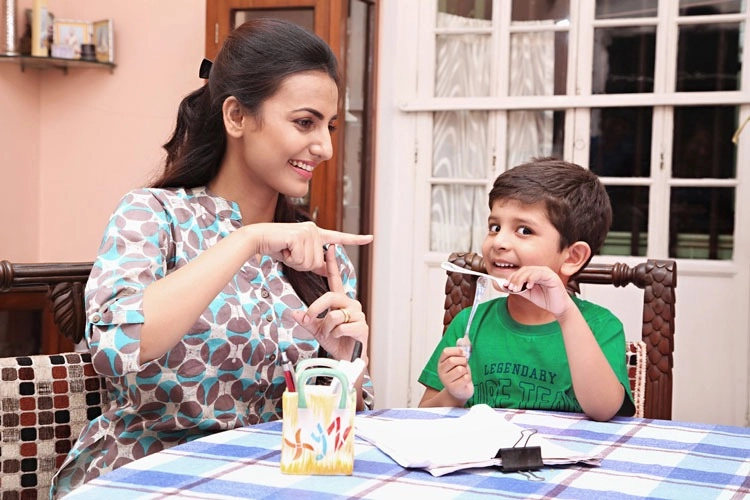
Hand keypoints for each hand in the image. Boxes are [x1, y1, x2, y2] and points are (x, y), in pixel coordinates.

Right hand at [249, 221, 372, 272]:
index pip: (340, 237)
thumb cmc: (277, 247)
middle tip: (290, 253)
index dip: (356, 239)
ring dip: (295, 262)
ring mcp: (307, 231)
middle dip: (302, 264)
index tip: (371, 238)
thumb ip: (314, 262)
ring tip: (286, 251)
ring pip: (310, 263)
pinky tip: (283, 249)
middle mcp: (314, 229)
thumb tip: (326, 270)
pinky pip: (301, 260)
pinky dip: (290, 260)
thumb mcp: (298, 256)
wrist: (258, 239)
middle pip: (318, 263)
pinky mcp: (299, 235)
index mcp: (317, 233)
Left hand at [291, 244, 367, 361]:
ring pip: (334, 315)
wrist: (347, 361)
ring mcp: (358, 315)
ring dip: (327, 328)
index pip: (335, 279)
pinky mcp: (362, 327)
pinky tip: (340, 338)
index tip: (330, 248)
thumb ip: (307, 321)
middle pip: (331, 296)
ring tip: (331, 334)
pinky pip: (341, 327)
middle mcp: (351, 305)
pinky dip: (335, 335)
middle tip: (310, 317)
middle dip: (316, 308)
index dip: (332, 264)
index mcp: (340, 302)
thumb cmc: (335, 342)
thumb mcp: (317, 330)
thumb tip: (293, 313)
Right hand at [437, 346, 473, 401]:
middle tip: (464, 365)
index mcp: (441, 362)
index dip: (457, 350)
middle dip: (463, 361)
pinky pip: (465, 378)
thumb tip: (462, 340)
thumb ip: (460, 351)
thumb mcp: (459, 361)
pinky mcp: (453, 388)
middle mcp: (441, 371)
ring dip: (466, 371)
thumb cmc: (460, 375)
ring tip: (464, 374)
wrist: (460, 391)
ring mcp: (446, 380)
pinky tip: (465, 381)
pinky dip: (468, 378)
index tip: (463, 353)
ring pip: (460, 369)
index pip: (446, 352)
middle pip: (452, 360)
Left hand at [503, 265, 575, 316]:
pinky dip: (532, 279)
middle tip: (510, 287)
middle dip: (515, 279)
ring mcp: (547, 272)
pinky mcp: (552, 276)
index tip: (505, 285)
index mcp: (535, 273)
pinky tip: (528, 286)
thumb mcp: (528, 294)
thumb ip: (519, 289)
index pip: (521, 271)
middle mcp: (541, 270)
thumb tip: (507, 287)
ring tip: (517, 288)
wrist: (558, 308)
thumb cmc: (545, 300)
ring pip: (530, 271)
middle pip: (524, 270)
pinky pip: (539, 274)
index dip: (512, 277)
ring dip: (520, 279)